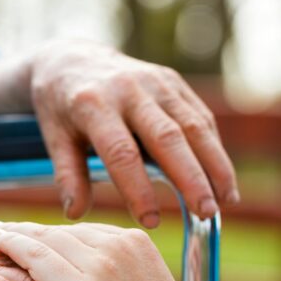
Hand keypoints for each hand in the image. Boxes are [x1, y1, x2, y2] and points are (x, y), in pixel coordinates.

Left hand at [31, 40, 238, 224]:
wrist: (71, 60)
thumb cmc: (60, 106)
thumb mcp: (54, 137)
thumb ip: (67, 174)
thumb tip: (75, 214)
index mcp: (93, 104)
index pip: (121, 152)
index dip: (137, 188)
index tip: (150, 221)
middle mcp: (128, 89)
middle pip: (167, 137)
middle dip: (191, 177)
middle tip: (207, 213)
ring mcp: (154, 81)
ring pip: (193, 125)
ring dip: (214, 164)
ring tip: (226, 201)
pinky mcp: (171, 80)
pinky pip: (198, 115)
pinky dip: (213, 147)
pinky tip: (220, 176)